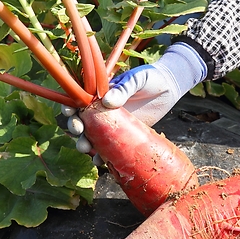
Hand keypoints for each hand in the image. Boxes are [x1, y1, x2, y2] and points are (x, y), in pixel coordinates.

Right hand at [65, 42, 207, 153]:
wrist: (170, 88)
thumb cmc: (151, 78)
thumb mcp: (137, 78)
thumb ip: (124, 88)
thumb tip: (107, 101)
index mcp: (101, 92)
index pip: (79, 99)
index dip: (70, 105)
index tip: (69, 111)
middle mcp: (103, 109)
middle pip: (82, 120)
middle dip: (76, 126)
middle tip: (78, 130)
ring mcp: (113, 124)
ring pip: (92, 136)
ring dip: (85, 144)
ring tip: (86, 149)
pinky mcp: (125, 136)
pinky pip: (110, 147)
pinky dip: (102, 155)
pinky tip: (100, 160)